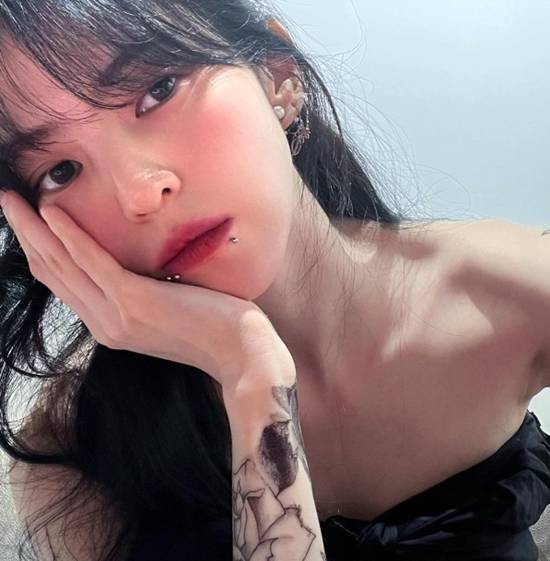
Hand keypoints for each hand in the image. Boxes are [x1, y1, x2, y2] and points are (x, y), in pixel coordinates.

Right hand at [0, 190, 289, 390]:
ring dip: (34, 229)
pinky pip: (93, 262)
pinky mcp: (135, 302)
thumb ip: (141, 294)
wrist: (241, 354)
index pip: (63, 284)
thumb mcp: (167, 310)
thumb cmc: (214, 328)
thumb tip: (133, 268)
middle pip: (51, 273)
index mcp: (110, 325)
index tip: (28, 223)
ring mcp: (117, 316)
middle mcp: (105, 324)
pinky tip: (52, 212)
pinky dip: (70, 235)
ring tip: (11, 200)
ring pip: (62, 265)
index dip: (40, 251)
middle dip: (26, 235)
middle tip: (6, 202)